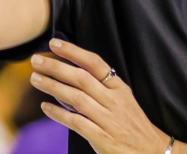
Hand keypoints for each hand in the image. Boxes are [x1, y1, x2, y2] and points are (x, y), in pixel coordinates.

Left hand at [30, 39, 170, 153]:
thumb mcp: (123, 100)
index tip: (54, 43)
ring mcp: (107, 119)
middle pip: (81, 78)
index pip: (95, 63)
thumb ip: (102, 88)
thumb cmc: (132, 123)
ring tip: (35, 79)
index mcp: (119, 88)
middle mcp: (113, 101)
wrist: (151, 150)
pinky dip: (59, 114)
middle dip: (56, 67)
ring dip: (53, 87)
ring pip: (76, 98)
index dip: (73, 51)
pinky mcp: (101, 137)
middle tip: (36, 60)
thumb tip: (72, 74)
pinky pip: (76, 122)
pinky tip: (45, 107)